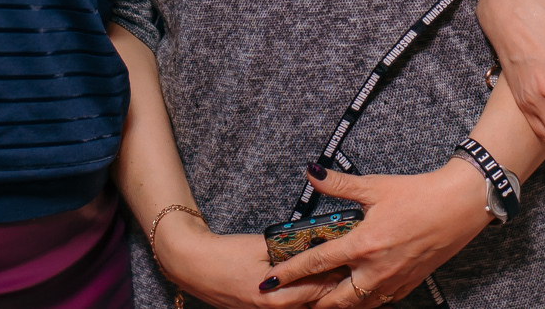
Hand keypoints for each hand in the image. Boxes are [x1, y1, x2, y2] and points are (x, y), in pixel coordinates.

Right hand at [152, 215, 338, 308]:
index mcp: (275, 298)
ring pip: (301, 307)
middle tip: (349, 268)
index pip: (319, 290)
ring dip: (317, 293)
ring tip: (333, 276)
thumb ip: (290, 248)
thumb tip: (317, 242)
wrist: (192, 264)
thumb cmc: (224, 254)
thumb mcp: (260, 246)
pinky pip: (287, 306)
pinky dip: (300, 296)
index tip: (352, 262)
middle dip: (333, 287)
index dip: (338, 275)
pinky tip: (307, 285)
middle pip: (314, 304)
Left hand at [262, 161, 489, 306]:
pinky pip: (379, 302)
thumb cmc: (418, 194)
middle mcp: (376, 270)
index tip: (269, 280)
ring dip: (336, 303)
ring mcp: (393, 281)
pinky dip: (363, 301)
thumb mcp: (375, 186)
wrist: (459, 206)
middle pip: (333, 299)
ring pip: (357, 306)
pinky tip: (356, 292)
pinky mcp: (408, 283)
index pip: (317, 263)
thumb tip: (312, 173)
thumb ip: (339, 185)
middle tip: (293, 296)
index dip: (289, 274)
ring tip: (320, 297)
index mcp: (363, 245)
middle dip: (310, 301)